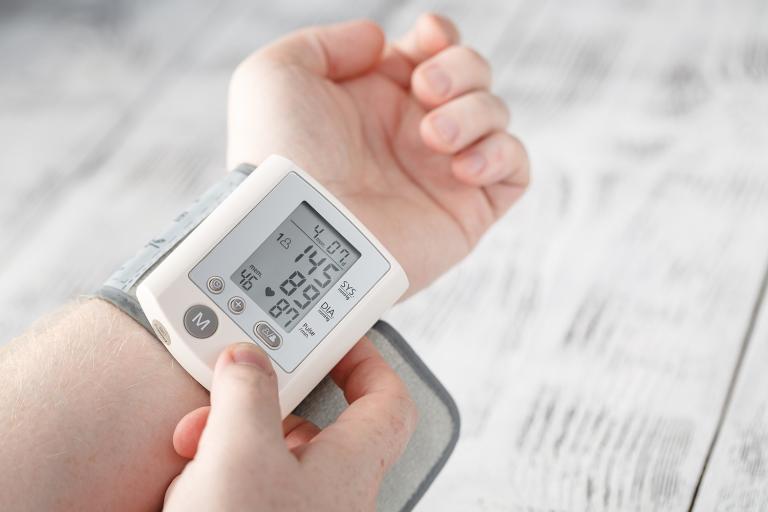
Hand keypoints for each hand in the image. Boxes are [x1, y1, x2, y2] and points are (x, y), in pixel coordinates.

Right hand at [163, 341, 416, 510]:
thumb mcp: (240, 449)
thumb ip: (248, 390)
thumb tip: (247, 358)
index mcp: (350, 464)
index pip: (386, 400)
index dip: (368, 363)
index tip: (336, 340)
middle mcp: (330, 492)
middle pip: (314, 424)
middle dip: (265, 402)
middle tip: (228, 392)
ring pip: (270, 455)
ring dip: (228, 438)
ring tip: (193, 444)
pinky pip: (243, 487)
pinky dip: (215, 472)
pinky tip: (184, 480)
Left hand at [228, 14, 529, 293]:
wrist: (300, 222)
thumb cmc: (281, 151)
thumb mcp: (277, 73)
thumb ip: (329, 41)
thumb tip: (380, 42)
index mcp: (376, 98)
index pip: (433, 52)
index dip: (441, 37)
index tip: (427, 39)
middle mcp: (411, 132)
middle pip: (473, 76)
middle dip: (461, 69)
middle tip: (426, 92)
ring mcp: (440, 171)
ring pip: (496, 115)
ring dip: (474, 112)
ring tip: (433, 137)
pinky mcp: (467, 210)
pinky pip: (515, 170)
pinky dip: (501, 155)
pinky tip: (461, 166)